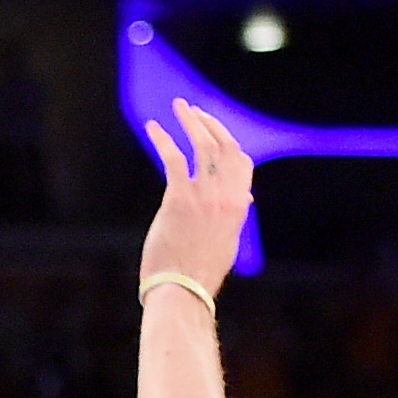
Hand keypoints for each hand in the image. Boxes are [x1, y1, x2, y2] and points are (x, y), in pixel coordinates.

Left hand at [137, 103, 257, 300]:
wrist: (182, 291)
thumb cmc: (199, 271)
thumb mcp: (227, 240)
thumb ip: (234, 214)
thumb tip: (244, 197)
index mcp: (238, 205)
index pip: (241, 161)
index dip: (228, 141)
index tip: (214, 130)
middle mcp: (226, 196)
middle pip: (224, 146)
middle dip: (210, 123)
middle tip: (192, 110)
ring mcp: (203, 196)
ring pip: (201, 146)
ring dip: (190, 121)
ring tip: (179, 106)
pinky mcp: (178, 199)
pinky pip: (173, 158)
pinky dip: (163, 139)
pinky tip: (153, 127)